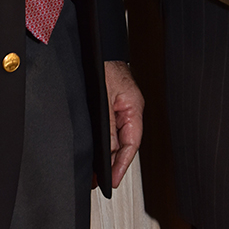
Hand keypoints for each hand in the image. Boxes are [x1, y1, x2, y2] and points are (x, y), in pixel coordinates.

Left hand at [104, 60, 143, 186]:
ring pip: (116, 139)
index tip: (113, 180)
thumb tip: (108, 151)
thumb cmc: (104, 65)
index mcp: (134, 108)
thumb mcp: (104, 98)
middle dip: (112, 164)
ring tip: (95, 171)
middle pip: (124, 144)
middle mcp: (129, 110)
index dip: (121, 164)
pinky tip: (95, 151)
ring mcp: (120, 109)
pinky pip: (110, 130)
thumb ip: (108, 125)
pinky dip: (103, 143)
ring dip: (106, 155)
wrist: (97, 48)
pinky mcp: (110, 106)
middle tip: (99, 180)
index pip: (131, 144)